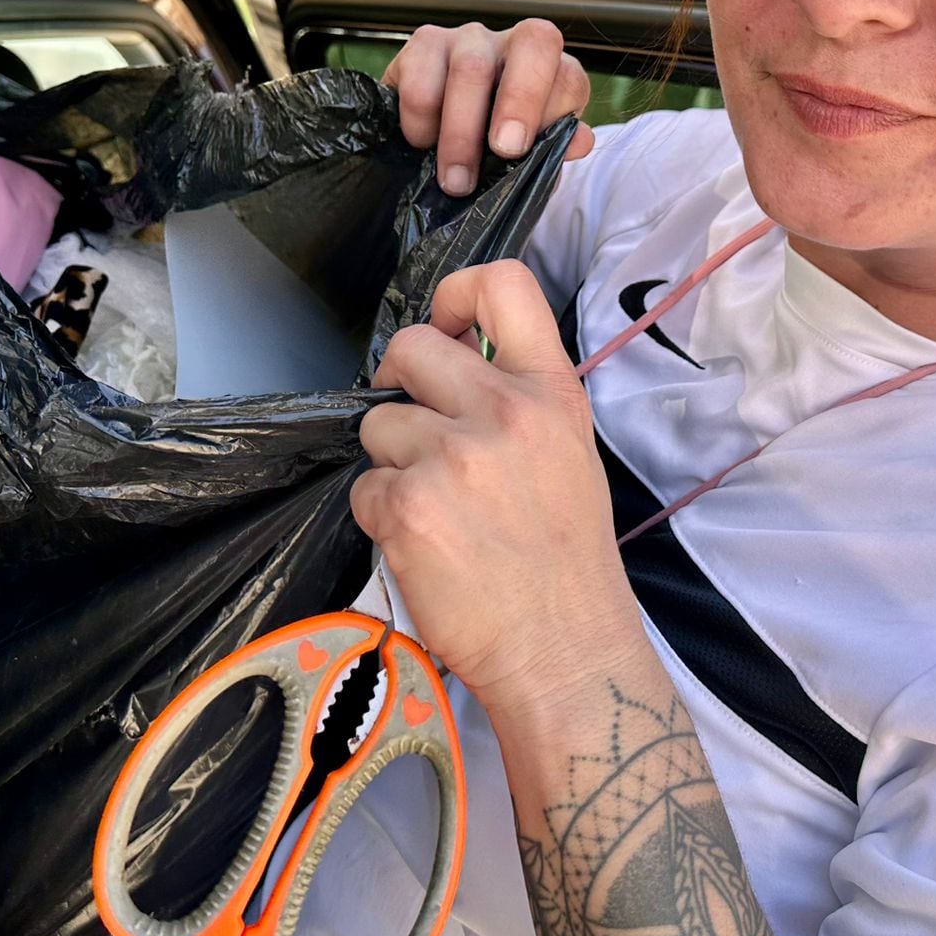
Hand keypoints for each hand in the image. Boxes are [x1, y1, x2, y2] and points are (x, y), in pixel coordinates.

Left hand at [350, 261, 646, 717]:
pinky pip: (365, 488)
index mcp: (552, 394)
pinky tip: (424, 547)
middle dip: (399, 385)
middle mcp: (504, 413)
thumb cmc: (568, 563)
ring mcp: (453, 458)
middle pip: (411, 347)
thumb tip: (455, 366)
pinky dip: (383, 517)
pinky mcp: (409, 507)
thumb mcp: (570, 455)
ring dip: (392, 464)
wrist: (565, 651)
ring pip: (378, 425)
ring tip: (435, 510)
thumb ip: (519, 402)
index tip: (446, 326)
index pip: (504, 285)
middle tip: (416, 430)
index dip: (457, 292)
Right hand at [382, 20, 594, 195]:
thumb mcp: (525, 155)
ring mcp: (466, 38)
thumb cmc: (489, 146)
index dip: (555, 110)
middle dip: (520, 99)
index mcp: (549, 69)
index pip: (569, 74)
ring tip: (456, 179)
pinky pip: (422, 81)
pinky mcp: (422, 44)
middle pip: (533, 43)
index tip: (528, 151)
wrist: (434, 141)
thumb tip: (579, 142)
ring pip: (470, 69)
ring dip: (462, 133)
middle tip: (504, 149)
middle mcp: (512, 42)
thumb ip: (552, 149)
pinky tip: (422, 144)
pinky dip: (420, 122)